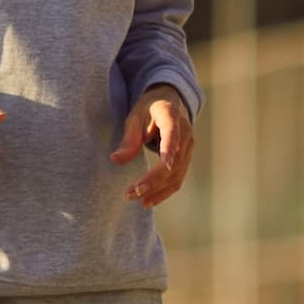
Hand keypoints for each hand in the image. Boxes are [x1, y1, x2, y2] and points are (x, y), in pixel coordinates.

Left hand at [110, 86, 195, 206]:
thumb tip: (116, 160)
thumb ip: (128, 139)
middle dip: (154, 180)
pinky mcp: (186, 158)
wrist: (168, 102)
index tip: (165, 166)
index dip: (170, 151)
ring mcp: (188, 147)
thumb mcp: (134, 117)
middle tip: (132, 193)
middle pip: (174, 161)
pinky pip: (177, 178)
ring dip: (158, 190)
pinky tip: (148, 201)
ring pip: (177, 174)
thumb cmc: (148, 108)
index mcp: (171, 115)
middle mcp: (185, 132)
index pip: (173, 134)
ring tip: (137, 199)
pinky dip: (164, 191)